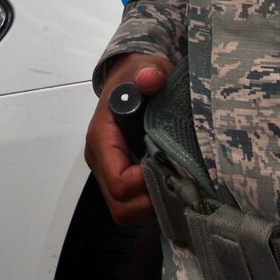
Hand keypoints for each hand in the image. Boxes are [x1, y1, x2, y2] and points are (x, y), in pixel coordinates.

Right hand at [84, 52, 170, 225]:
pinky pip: (133, 205)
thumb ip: (148, 73)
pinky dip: (153, 202)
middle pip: (120, 206)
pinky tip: (172, 183)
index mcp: (101, 140)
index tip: (171, 169)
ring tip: (177, 185)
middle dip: (151, 202)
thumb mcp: (144, 68)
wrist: (130, 79)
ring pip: (126, 211)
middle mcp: (102, 162)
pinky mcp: (122, 177)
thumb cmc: (136, 77)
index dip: (146, 183)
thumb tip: (150, 79)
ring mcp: (110, 172)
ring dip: (153, 205)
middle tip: (178, 185)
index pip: (119, 182)